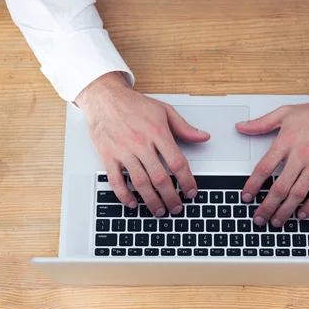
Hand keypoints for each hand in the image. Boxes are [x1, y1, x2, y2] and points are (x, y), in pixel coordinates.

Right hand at [76, 72, 209, 215]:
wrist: (105, 97)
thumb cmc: (134, 104)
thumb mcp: (164, 110)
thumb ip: (184, 127)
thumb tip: (203, 137)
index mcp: (158, 132)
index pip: (177, 162)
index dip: (186, 181)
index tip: (191, 192)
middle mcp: (141, 143)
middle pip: (160, 177)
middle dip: (171, 197)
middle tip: (177, 208)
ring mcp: (123, 151)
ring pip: (140, 182)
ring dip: (151, 200)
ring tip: (159, 211)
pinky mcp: (108, 156)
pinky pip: (116, 180)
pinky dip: (124, 195)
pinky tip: (132, 203)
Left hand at [235, 97, 308, 226]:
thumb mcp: (284, 113)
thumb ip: (261, 123)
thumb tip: (241, 127)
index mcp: (286, 142)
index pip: (264, 168)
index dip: (253, 185)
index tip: (246, 196)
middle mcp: (300, 155)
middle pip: (280, 187)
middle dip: (267, 206)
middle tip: (259, 218)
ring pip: (298, 193)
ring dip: (285, 210)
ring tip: (276, 221)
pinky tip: (302, 214)